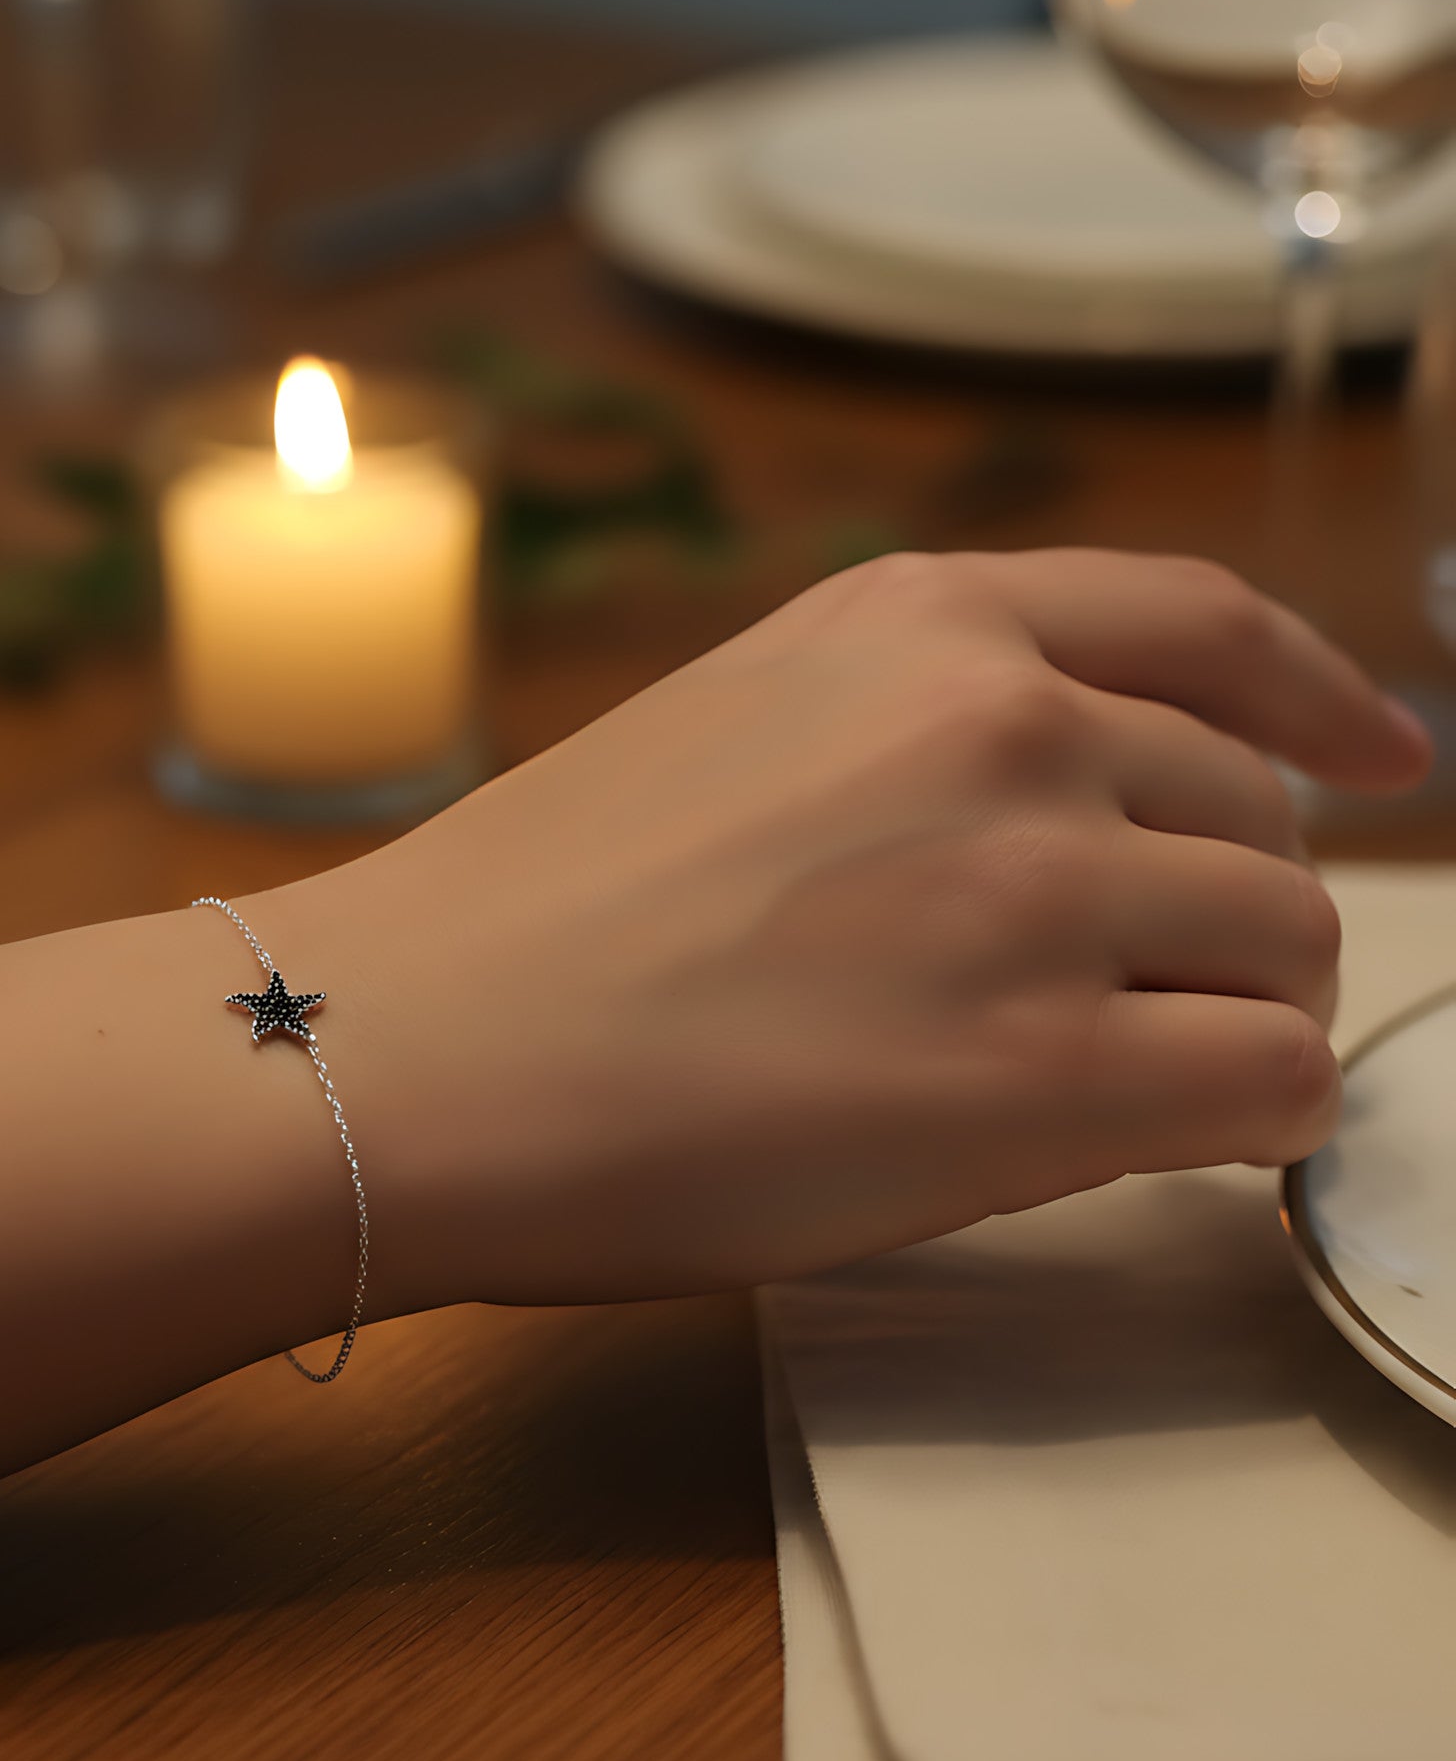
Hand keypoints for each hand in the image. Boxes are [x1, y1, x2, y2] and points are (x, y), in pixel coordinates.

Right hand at [257, 550, 1431, 1307]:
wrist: (402, 1049)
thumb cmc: (523, 924)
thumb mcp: (732, 737)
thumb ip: (916, 743)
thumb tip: (1082, 829)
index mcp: (914, 623)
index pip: (1204, 621)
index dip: (1321, 697)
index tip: (1383, 759)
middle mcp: (998, 723)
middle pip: (1257, 814)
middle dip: (1228, 910)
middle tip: (1145, 1000)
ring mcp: (1030, 891)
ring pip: (1285, 949)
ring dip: (1236, 1016)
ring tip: (1118, 1081)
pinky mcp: (1039, 1073)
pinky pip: (1267, 1083)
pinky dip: (1248, 1115)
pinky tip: (1164, 1140)